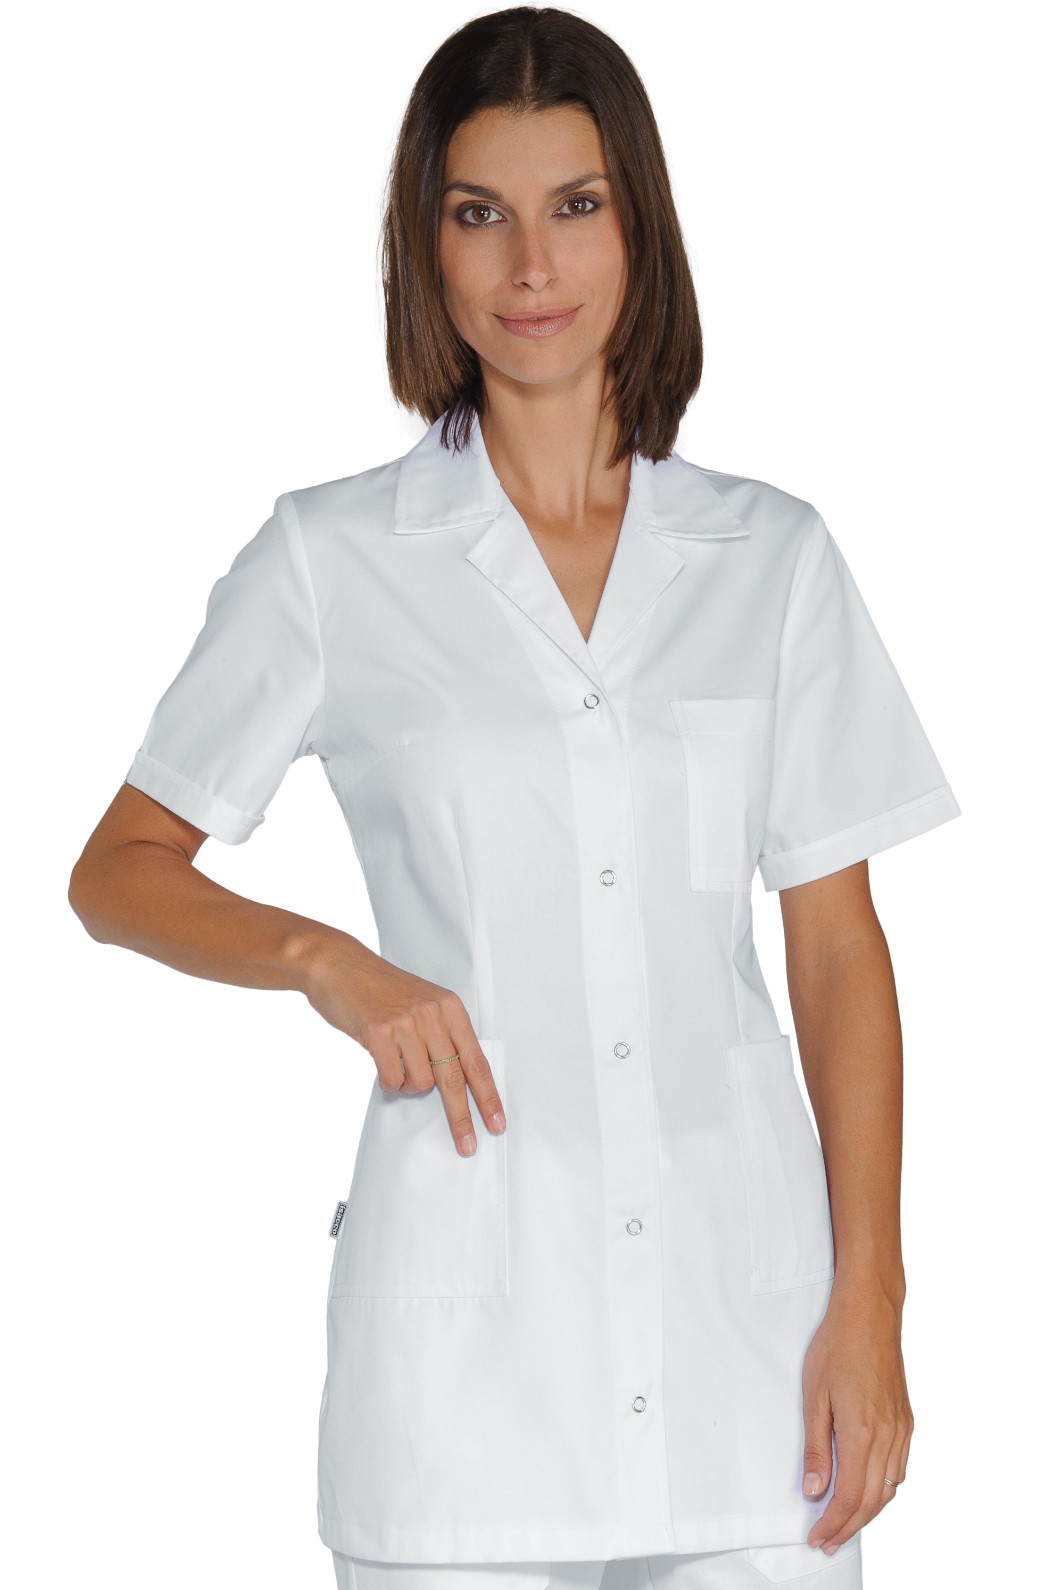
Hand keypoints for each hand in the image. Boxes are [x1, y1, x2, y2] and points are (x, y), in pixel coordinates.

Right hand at [294, 929, 505, 1157]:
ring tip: (396, 1064)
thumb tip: (456, 1082)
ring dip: (409, 1086)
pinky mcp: (378, 1032)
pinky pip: (392, 1078)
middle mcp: (432, 1014)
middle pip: (454, 1078)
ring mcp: (406, 1022)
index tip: (497, 1123)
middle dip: (461, 1116)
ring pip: (421, 1082)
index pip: (476, 1060)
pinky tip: (382, 1064)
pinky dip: (389, 1081)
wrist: (339, 965)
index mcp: (450, 1008)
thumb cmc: (380, 989)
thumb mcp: (422, 1003)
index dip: (488, 1096)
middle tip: (467, 1145)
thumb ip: (441, 1036)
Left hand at [801, 1275, 911, 1552]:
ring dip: (868, 1512)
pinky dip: (884, 1489)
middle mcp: (888, 1437)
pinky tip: (869, 1489)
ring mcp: (902, 1429)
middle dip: (849, 1527)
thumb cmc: (837, 1345)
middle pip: (872, 1501)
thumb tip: (814, 1490)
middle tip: (827, 1541)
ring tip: (844, 1523)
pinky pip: (900, 1469)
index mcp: (862, 1432)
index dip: (833, 1523)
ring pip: (890, 1489)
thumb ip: (815, 1447)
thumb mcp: (814, 1395)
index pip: (850, 1497)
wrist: (870, 1312)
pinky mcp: (907, 1420)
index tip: (816, 1537)